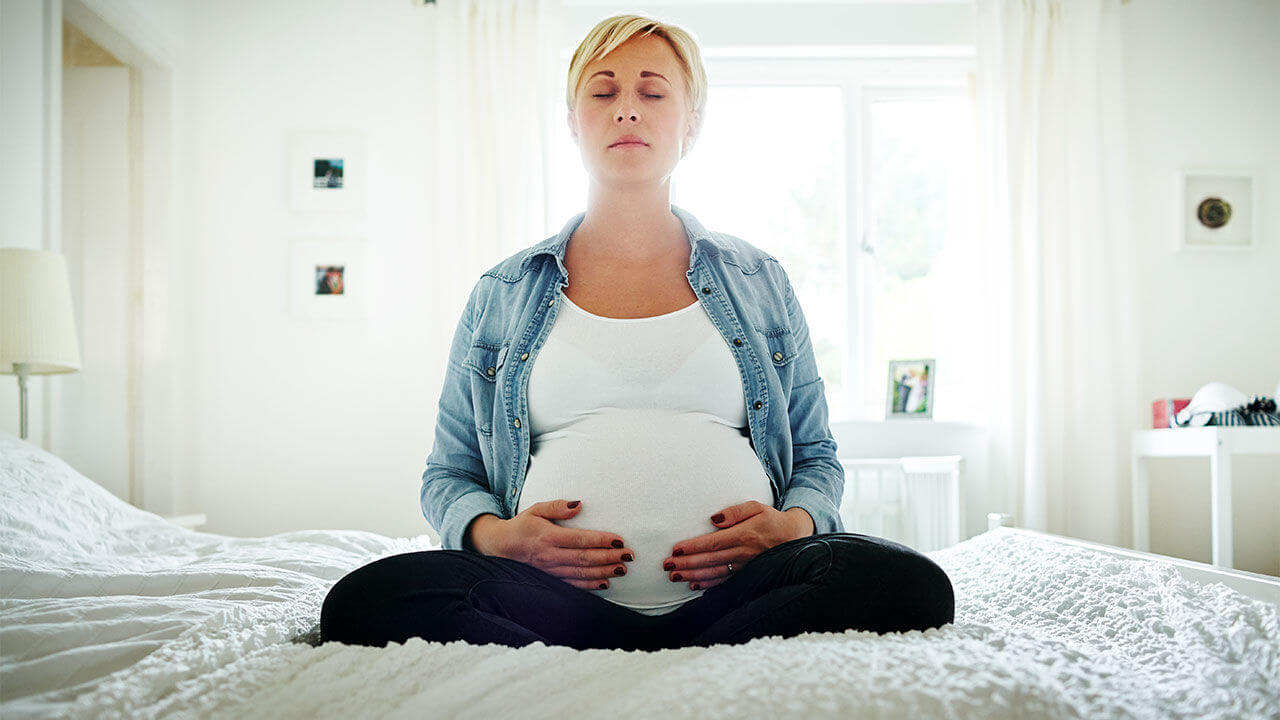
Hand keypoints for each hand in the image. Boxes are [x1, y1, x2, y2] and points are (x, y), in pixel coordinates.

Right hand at [480, 500, 633, 591]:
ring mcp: (551, 570)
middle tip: (629, 555)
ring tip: (622, 568)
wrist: (502, 546)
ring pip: (582, 573)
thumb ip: (557, 507)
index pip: (580, 539)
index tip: (619, 540)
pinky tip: (605, 582)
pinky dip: (590, 585)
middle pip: (585, 558)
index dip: (601, 540)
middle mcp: (551, 556)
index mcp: (549, 537)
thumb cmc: (523, 524)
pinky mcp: (551, 578)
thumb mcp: (536, 509)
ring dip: (603, 571)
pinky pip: (573, 584)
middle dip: (608, 558)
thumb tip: (579, 505)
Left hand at [663, 501, 812, 591]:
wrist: (794, 537)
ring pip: (714, 573)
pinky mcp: (746, 574)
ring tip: (674, 576)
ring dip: (693, 576)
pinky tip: (693, 585)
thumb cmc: (771, 519)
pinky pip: (724, 581)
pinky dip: (708, 585)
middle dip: (687, 564)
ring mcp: (745, 566)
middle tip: (666, 565)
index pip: (713, 543)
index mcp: (744, 535)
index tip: (675, 549)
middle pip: (710, 560)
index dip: (693, 547)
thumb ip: (735, 511)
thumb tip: (713, 519)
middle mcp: (743, 553)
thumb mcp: (756, 506)